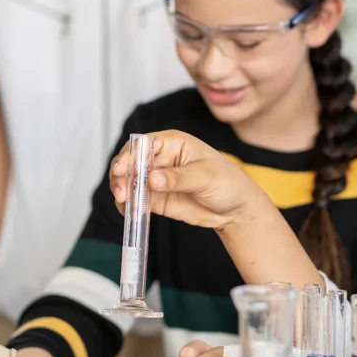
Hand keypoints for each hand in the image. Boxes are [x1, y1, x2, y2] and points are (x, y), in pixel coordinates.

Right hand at [109, 130, 270, 230]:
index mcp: (172, 143)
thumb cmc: (227, 183)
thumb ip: (178, 178)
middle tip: (122, 193)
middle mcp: (160, 159)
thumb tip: (153, 179)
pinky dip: (129, 206)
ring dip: (122, 192)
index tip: (121, 170)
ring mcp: (156, 180)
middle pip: (130, 163)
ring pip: (129, 182)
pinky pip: (136, 201)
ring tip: (124, 204)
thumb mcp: (205, 177)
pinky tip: (129, 213)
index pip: (142, 145)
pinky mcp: (157, 199)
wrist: (236, 209)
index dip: (128, 156)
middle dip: (121, 176)